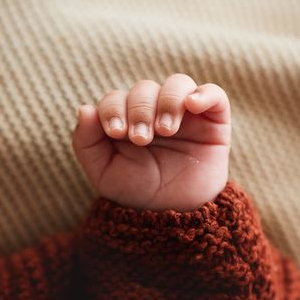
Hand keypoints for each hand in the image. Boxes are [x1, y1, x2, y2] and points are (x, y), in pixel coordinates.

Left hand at [72, 73, 230, 210]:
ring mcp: (185, 114)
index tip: (116, 133)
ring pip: (177, 84)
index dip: (113, 109)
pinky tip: (192, 104)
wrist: (174, 215)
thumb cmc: (138, 193)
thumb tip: (84, 108)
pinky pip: (214, 95)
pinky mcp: (214, 121)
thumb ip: (87, 143)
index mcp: (127, 119)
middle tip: (141, 139)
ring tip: (166, 130)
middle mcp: (155, 111)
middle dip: (140, 110)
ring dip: (168, 102)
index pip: (116, 98)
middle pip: (145, 89)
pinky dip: (205, 94)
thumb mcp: (104, 174)